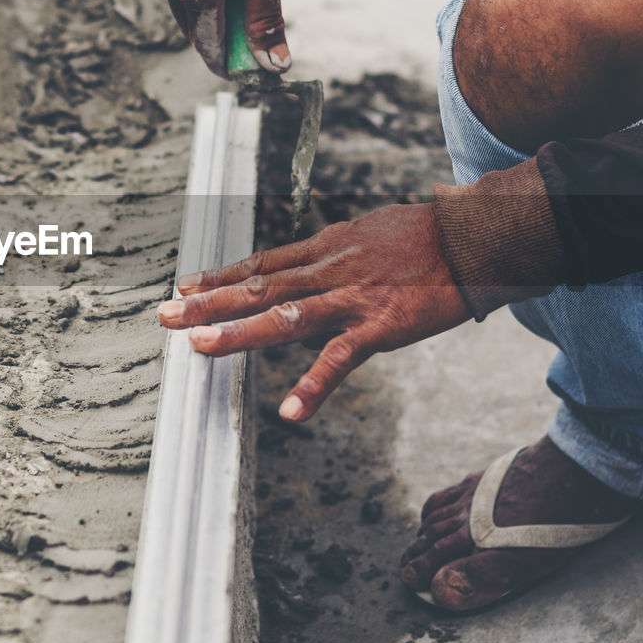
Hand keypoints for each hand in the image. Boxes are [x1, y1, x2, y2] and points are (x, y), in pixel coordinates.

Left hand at [157, 204, 471, 420]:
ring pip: (285, 315)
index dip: (220, 274)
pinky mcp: (381, 325)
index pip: (262, 262)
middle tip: (165, 314)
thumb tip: (311, 264)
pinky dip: (315, 385)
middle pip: (258, 286)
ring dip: (241, 332)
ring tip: (201, 347)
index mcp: (327, 248)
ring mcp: (352, 298)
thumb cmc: (429, 237)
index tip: (183, 283)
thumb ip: (336, 252)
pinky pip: (341, 359)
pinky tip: (291, 411)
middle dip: (208, 301)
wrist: (477, 237)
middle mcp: (330, 269)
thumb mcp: (370, 232)